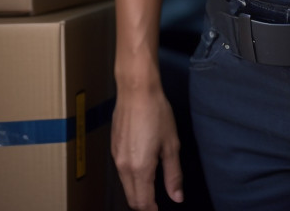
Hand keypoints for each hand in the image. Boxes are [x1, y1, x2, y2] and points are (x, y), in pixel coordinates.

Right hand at [112, 86, 183, 209]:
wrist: (136, 89)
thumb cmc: (157, 113)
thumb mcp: (171, 144)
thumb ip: (173, 174)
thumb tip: (177, 197)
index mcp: (140, 168)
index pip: (143, 202)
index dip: (152, 210)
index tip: (160, 209)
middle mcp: (124, 167)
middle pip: (131, 198)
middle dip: (144, 205)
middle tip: (157, 203)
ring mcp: (116, 156)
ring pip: (125, 186)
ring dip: (137, 192)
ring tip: (151, 188)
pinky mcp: (113, 146)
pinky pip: (121, 172)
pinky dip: (131, 178)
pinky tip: (141, 168)